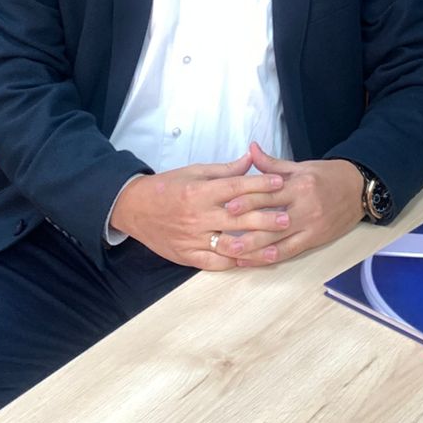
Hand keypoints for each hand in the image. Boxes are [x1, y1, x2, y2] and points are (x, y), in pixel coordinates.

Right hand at [109, 151, 291, 267]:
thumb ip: (225, 170)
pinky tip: (250, 261)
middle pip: (236, 219)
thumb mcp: (195, 172)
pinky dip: (233, 263)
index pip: (235, 187)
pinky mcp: (187, 256)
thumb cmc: (168, 186)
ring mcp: (192, 238)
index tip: (280, 182)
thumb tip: (251, 159)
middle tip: (287, 219)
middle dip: (264, 219)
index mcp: (200, 191)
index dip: (259, 185)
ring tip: (276, 247)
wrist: (135, 208)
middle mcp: (197, 216)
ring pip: (228, 246)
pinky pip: (214, 263)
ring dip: (254, 247)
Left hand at [226, 141, 362, 267]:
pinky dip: (271, 257)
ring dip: (253, 249)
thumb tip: (251, 149)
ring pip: (278, 240)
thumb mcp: (300, 166)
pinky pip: (290, 251)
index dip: (247, 200)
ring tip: (232, 254)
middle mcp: (305, 207)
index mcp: (299, 185)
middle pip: (271, 221)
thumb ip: (272, 164)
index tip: (226, 206)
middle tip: (221, 238)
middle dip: (245, 230)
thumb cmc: (327, 176)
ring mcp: (310, 226)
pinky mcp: (315, 239)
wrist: (358, 189)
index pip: (269, 194)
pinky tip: (254, 261)